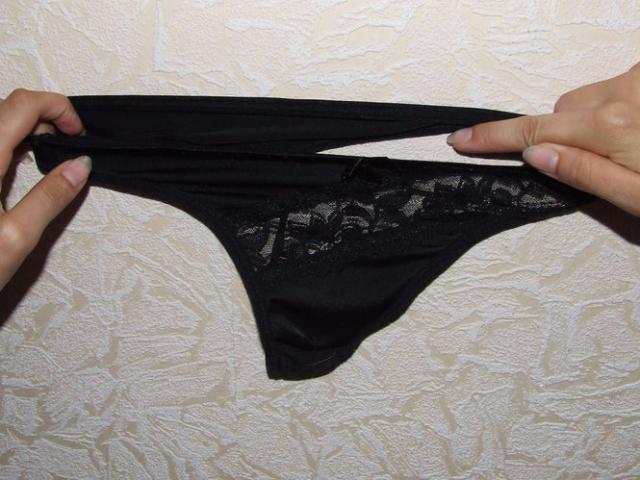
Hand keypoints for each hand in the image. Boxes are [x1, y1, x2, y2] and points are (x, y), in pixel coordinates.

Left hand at [0, 89, 91, 290]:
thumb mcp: (16, 238)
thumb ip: (50, 197)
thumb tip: (80, 165)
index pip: (23, 105)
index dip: (59, 108)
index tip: (78, 133)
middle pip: (8, 107)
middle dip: (46, 115)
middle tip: (69, 144)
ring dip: (26, 126)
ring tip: (49, 152)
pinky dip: (9, 139)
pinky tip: (19, 160)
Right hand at [446, 62, 639, 216]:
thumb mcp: (638, 196)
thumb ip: (585, 173)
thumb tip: (535, 155)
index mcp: (610, 128)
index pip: (532, 132)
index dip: (492, 137)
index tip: (461, 139)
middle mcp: (620, 93)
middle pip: (562, 112)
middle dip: (563, 135)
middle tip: (596, 164)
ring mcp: (636, 78)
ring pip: (587, 100)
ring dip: (591, 121)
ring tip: (628, 147)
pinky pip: (611, 89)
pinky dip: (615, 108)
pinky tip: (638, 128)